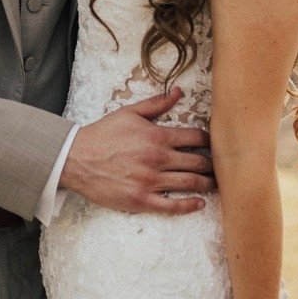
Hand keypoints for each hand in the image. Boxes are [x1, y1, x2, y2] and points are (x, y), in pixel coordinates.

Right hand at [60, 87, 215, 214]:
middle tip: (220, 166)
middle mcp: (158, 159)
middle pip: (198, 162)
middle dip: (212, 164)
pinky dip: (189, 205)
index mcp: (157, 136)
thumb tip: (178, 92)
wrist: (77, 158)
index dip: (208, 140)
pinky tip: (199, 203)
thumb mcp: (129, 113)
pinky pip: (172, 206)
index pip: (195, 137)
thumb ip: (157, 104)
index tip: (213, 144)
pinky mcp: (141, 199)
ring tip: (215, 184)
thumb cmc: (103, 134)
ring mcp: (150, 181)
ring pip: (189, 183)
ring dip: (206, 183)